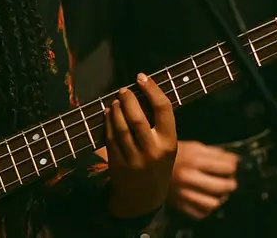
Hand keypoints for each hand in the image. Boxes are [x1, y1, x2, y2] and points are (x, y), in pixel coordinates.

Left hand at [104, 72, 177, 218]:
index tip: (142, 77)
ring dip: (115, 110)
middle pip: (137, 117)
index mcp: (169, 143)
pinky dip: (107, 122)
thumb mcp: (167, 147)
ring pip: (121, 127)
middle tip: (124, 90)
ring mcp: (134, 159)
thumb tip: (144, 93)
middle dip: (128, 99)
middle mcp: (153, 151)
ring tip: (115, 101)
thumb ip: (159, 125)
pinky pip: (110, 138)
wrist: (144, 200)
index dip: (152, 89)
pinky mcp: (118, 165)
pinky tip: (108, 114)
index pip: (163, 109)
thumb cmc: (157, 165)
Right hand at [167, 141, 238, 219]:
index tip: (231, 165)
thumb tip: (234, 160)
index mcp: (194, 159)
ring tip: (218, 191)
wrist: (148, 165)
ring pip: (214, 203)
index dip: (232, 166)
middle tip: (228, 180)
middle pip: (224, 186)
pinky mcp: (180, 205)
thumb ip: (215, 153)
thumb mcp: (194, 146)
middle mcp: (190, 177)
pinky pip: (201, 213)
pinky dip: (206, 208)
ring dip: (220, 197)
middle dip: (230, 183)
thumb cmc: (174, 155)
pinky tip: (205, 199)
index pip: (227, 167)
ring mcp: (184, 193)